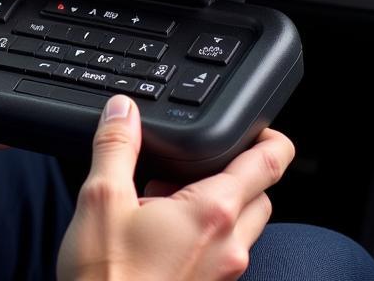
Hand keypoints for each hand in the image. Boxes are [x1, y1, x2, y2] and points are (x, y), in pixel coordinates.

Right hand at [58, 95, 294, 280]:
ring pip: (242, 227)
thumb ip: (116, 144)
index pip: (268, 166)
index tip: (263, 127)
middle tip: (190, 163)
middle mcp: (228, 247)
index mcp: (211, 213)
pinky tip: (159, 233)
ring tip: (164, 198)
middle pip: (260, 195)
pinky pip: (222, 254)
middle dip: (234, 172)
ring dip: (217, 205)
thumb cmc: (106, 280)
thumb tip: (123, 110)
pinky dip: (204, 235)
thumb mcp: (101, 199)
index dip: (272, 138)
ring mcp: (221, 276)